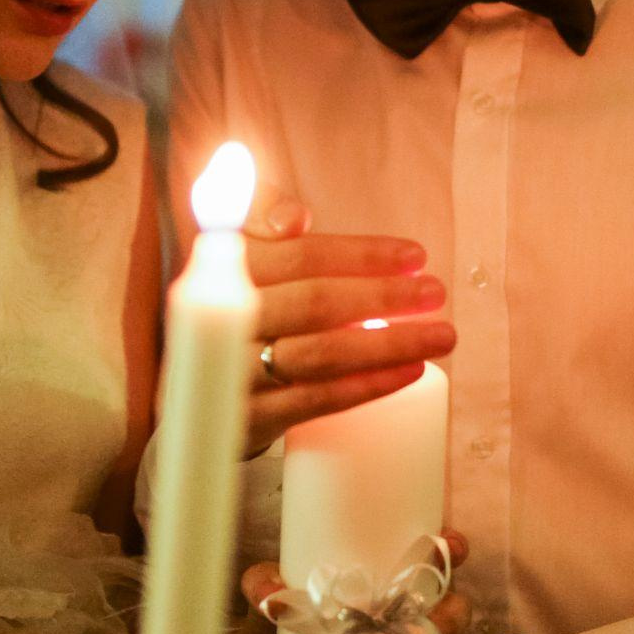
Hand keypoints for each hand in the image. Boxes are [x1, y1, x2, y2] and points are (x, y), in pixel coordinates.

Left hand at [235, 529, 475, 633]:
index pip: (438, 558)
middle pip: (456, 610)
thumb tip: (268, 595)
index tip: (452, 547)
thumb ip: (267, 586)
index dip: (450, 550)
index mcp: (399, 584)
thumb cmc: (305, 631)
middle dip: (444, 622)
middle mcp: (425, 617)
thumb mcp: (282, 605)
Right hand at [243, 194, 454, 454]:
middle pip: (314, 304)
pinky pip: (315, 401)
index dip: (361, 254)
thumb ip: (259, 213)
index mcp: (221, 268)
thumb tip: (295, 218)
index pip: (299, 255)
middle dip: (382, 297)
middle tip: (434, 293)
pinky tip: (407, 372)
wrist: (193, 383)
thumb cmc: (238, 300)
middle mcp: (222, 319)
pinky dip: (365, 386)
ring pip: (320, 355)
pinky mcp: (248, 419)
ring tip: (439, 336)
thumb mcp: (239, 248)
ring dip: (387, 344)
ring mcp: (232, 372)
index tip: (415, 256)